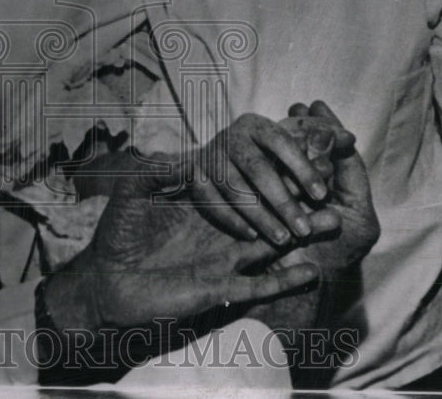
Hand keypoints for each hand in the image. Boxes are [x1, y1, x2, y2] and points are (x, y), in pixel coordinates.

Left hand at [43, 155, 319, 331]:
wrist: (106, 282)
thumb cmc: (117, 233)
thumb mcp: (132, 190)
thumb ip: (156, 168)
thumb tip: (187, 152)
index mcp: (205, 201)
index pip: (245, 180)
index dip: (272, 169)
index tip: (301, 153)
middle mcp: (220, 228)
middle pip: (268, 209)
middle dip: (299, 198)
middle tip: (331, 182)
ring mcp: (223, 259)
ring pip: (273, 244)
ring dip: (302, 233)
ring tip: (334, 221)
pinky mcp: (219, 288)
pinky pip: (259, 286)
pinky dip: (285, 279)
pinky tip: (311, 271)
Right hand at [192, 101, 354, 246]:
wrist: (223, 177)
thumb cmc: (275, 166)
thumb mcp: (303, 154)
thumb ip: (326, 148)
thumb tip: (349, 138)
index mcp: (259, 125)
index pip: (283, 143)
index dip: (303, 168)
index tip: (322, 195)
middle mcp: (232, 136)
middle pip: (258, 169)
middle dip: (283, 202)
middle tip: (304, 230)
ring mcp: (210, 157)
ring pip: (234, 189)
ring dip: (259, 215)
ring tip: (283, 239)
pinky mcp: (195, 177)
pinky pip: (210, 201)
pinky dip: (230, 218)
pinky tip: (251, 234)